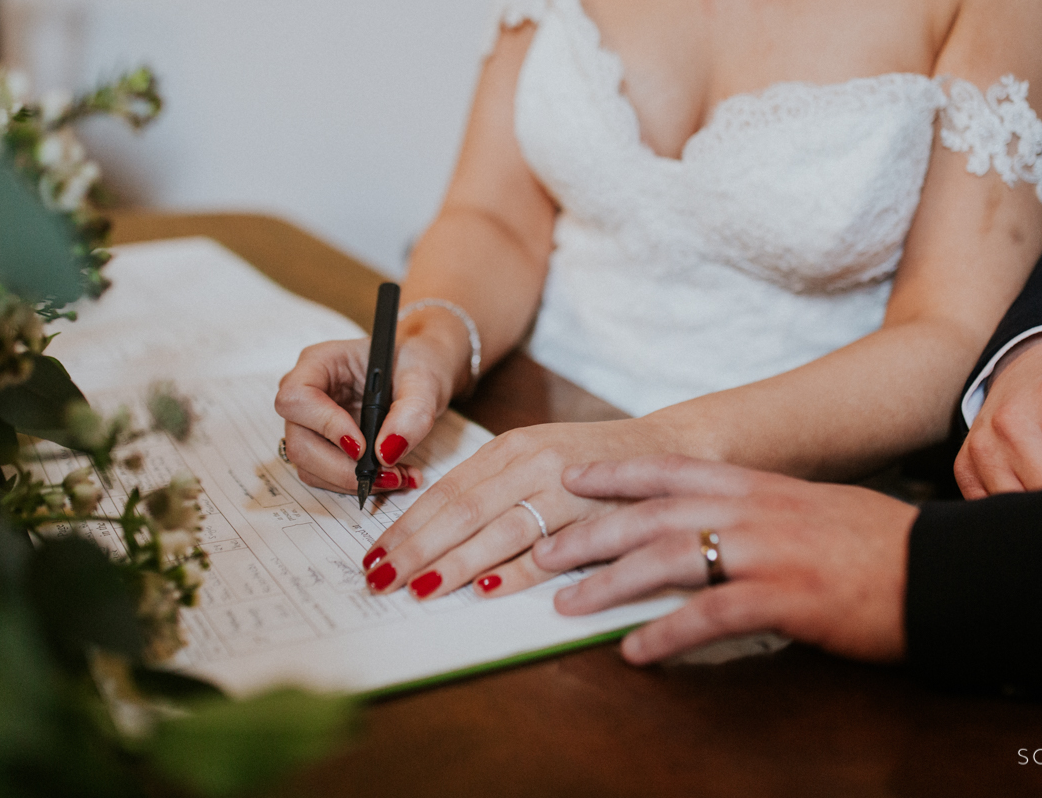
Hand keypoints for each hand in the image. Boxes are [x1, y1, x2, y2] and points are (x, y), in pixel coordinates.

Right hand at [274, 310, 470, 493]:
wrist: (423, 374)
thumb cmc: (416, 364)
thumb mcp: (424, 380)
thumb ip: (412, 412)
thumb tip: (387, 454)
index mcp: (320, 363)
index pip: (298, 398)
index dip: (325, 426)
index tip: (363, 446)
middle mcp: (308, 394)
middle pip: (299, 442)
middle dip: (342, 468)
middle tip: (387, 474)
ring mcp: (311, 424)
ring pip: (309, 466)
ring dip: (352, 481)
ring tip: (399, 475)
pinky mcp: (324, 447)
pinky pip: (327, 476)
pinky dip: (358, 483)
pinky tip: (393, 475)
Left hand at [358, 417, 677, 599]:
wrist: (668, 451)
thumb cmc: (592, 461)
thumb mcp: (534, 456)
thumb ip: (489, 484)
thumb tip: (430, 527)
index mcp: (509, 448)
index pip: (445, 491)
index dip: (406, 525)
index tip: (373, 554)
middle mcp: (531, 463)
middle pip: (460, 511)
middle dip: (415, 548)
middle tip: (378, 579)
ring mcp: (563, 490)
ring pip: (496, 531)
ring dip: (453, 564)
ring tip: (417, 589)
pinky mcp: (594, 517)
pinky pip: (547, 551)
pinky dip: (514, 573)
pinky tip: (483, 592)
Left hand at [534, 456, 916, 664]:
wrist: (944, 569)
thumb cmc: (880, 543)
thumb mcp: (814, 508)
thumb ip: (760, 510)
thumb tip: (715, 525)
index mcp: (760, 484)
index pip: (673, 468)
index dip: (618, 472)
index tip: (571, 475)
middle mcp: (756, 509)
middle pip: (653, 514)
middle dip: (590, 532)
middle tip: (543, 552)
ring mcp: (769, 552)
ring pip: (669, 558)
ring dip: (610, 583)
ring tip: (566, 605)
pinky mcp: (787, 599)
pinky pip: (711, 615)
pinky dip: (666, 634)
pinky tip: (635, 652)